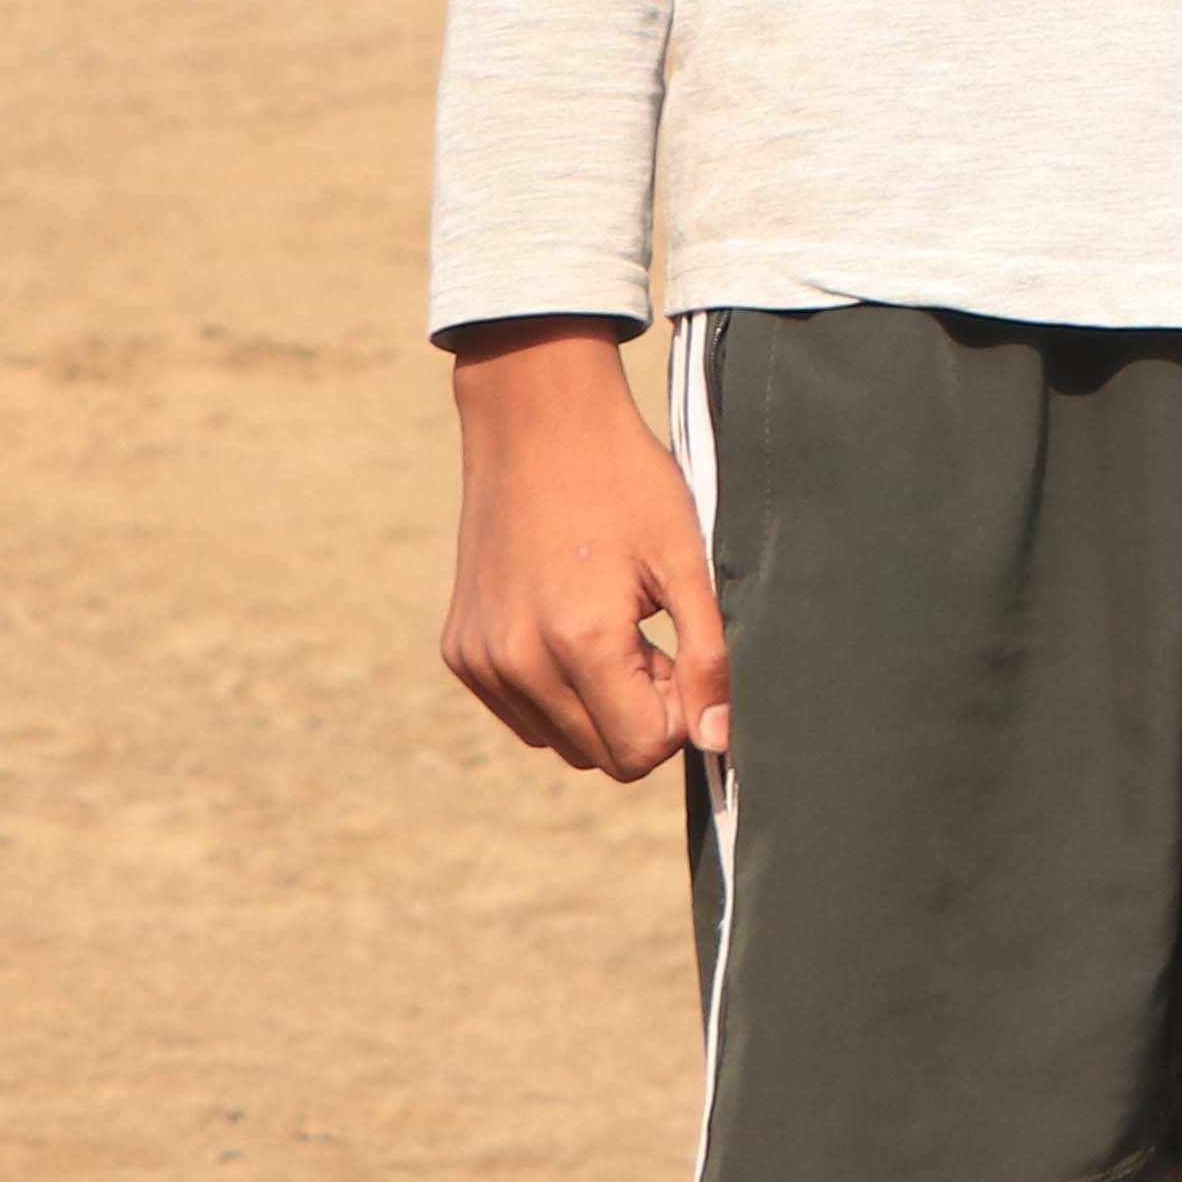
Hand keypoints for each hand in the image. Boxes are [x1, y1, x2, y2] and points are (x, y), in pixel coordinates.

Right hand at [439, 319, 727, 780]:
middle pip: (602, 756)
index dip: (679, 712)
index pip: (642, 751)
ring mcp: (480, 661)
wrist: (538, 425)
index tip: (679, 652)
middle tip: (649, 635)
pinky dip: (556, 689)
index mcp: (578, 642)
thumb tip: (720, 740)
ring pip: (561, 742)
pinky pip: (523, 714)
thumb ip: (709, 655)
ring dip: (598, 705)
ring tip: (612, 625)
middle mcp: (517, 663)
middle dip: (640, 712)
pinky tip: (569, 622)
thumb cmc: (626, 484)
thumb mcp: (687, 560)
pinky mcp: (460, 653)